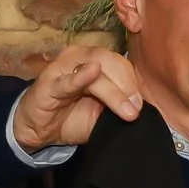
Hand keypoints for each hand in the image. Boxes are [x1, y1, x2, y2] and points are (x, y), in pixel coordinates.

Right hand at [13, 45, 143, 152]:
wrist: (41, 129)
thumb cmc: (73, 116)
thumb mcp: (104, 112)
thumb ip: (123, 105)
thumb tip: (147, 107)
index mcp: (96, 61)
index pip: (121, 63)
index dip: (134, 82)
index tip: (143, 105)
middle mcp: (80, 57)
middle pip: (111, 61)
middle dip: (127, 86)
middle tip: (136, 109)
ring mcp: (63, 67)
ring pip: (95, 71)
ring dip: (113, 91)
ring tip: (126, 111)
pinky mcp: (48, 82)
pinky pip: (67, 79)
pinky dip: (80, 76)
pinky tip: (92, 72)